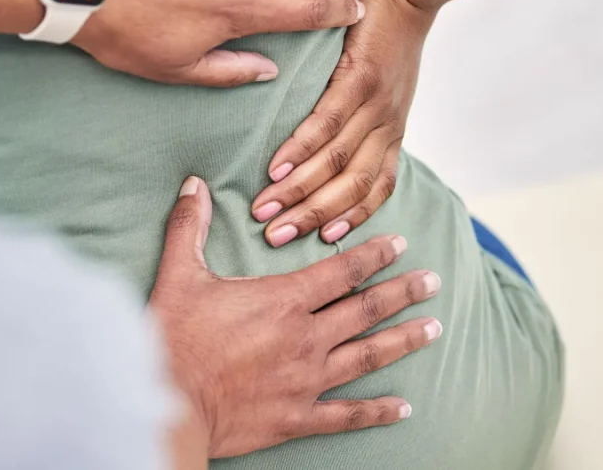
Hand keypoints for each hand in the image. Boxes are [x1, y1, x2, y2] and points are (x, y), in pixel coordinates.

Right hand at [151, 177, 442, 458]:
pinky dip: (377, 411)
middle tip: (434, 281)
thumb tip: (194, 184)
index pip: (341, 271)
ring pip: (367, 356)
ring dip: (404, 340)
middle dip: (403, 292)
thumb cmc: (173, 339)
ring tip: (435, 328)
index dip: (374, 255)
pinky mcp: (298, 418)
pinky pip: (347, 414)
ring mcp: (306, 381)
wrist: (167, 405)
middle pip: (366, 310)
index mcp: (282, 301)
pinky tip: (403, 407)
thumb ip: (190, 226)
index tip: (401, 244)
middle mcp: (304, 338)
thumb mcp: (179, 275)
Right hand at [250, 0, 434, 246]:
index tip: (318, 241)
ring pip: (337, 162)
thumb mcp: (385, 86)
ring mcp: (375, 103)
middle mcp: (386, 124)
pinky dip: (301, 149)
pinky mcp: (359, 76)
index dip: (349, 218)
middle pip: (351, 187)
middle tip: (276, 239)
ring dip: (300, 192)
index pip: (374, 189)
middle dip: (312, 217)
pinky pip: (328, 122)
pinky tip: (276, 167)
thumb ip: (362, 117)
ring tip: (266, 210)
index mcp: (391, 130)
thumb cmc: (390, 33)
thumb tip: (327, 142)